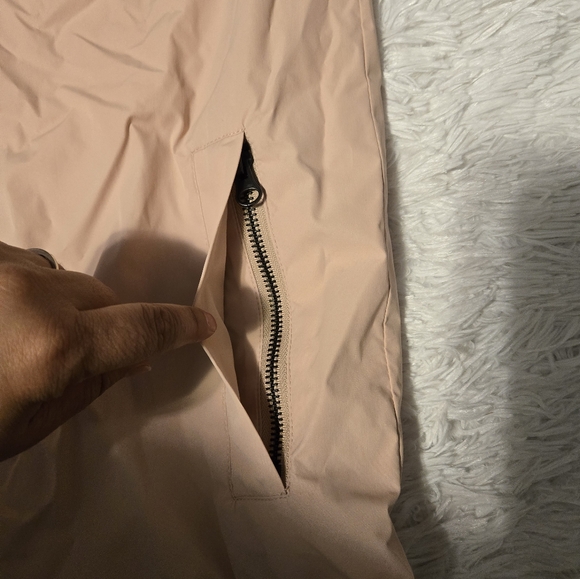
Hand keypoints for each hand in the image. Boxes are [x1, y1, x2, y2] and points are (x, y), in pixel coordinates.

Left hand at [0, 241, 215, 460]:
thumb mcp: (33, 422)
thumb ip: (96, 382)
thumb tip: (140, 355)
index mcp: (54, 348)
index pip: (142, 327)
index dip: (178, 325)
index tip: (201, 322)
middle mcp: (33, 295)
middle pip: (101, 295)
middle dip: (102, 321)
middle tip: (77, 351)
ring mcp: (1, 267)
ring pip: (63, 277)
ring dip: (60, 302)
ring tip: (18, 331)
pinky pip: (24, 265)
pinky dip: (24, 287)